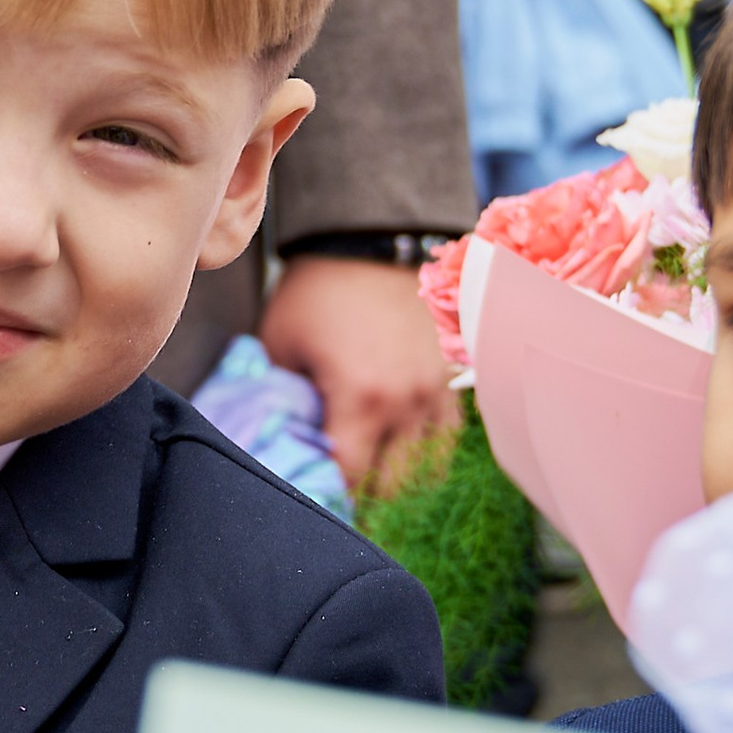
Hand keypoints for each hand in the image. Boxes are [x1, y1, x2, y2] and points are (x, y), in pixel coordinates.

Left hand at [260, 255, 459, 488]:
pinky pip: (444, 436)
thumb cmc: (317, 293)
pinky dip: (421, 447)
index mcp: (363, 398)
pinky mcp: (452, 379)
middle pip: (393, 483)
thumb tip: (286, 441)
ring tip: (368, 465)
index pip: (351, 477)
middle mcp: (409, 403)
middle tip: (338, 482)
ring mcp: (436, 392)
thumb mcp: (280, 346)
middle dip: (363, 489)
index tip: (313, 490)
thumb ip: (284, 401)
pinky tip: (396, 441)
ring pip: (425, 466)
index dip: (329, 491)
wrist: (370, 241)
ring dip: (396, 471)